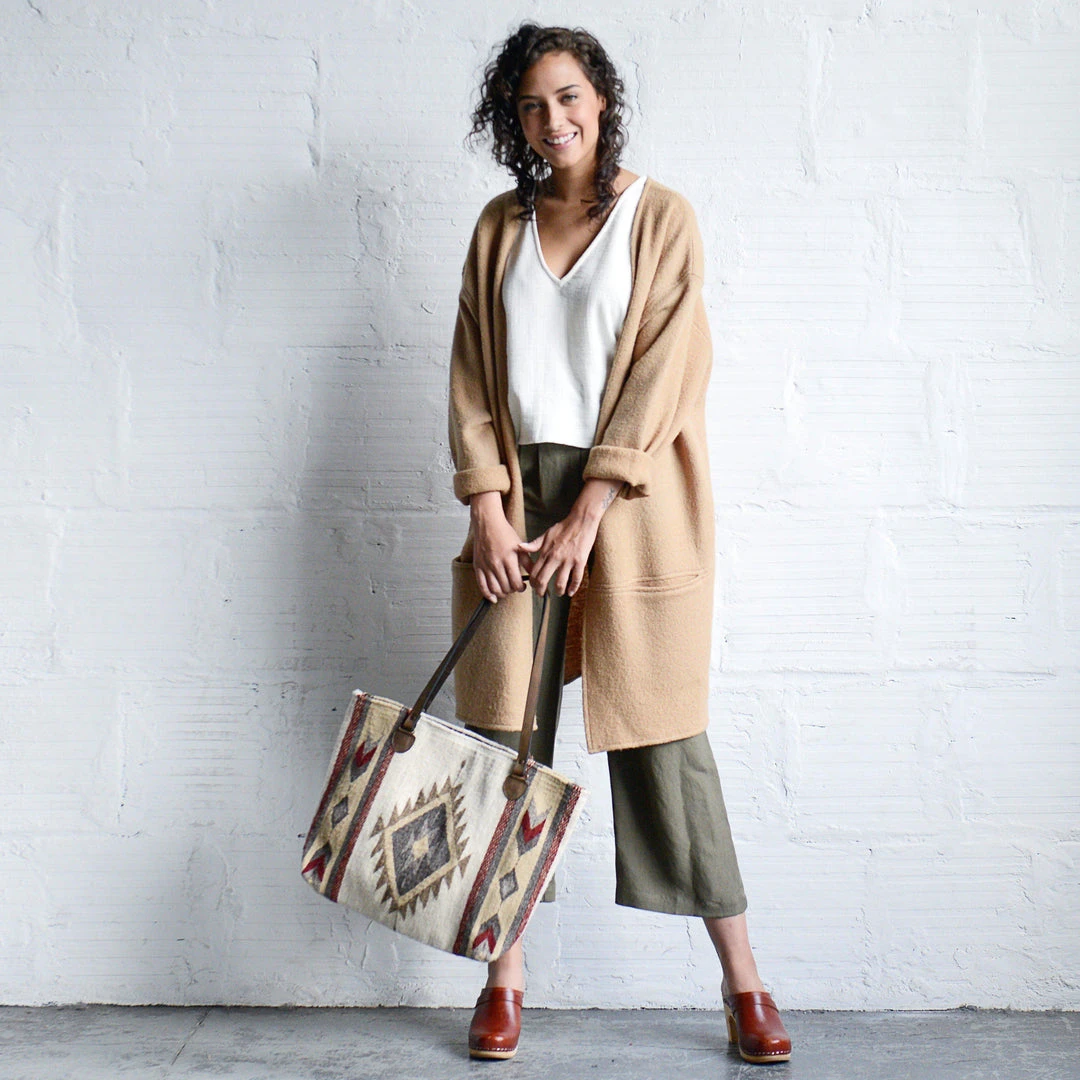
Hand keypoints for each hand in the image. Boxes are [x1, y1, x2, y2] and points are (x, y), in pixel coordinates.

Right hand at [469, 491, 529, 602]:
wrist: (488, 524)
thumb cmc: (505, 534)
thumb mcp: (519, 547)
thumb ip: (527, 562)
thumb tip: (535, 574)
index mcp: (509, 559)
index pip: (516, 582)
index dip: (521, 588)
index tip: (522, 586)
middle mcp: (496, 564)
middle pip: (506, 588)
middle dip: (512, 590)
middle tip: (514, 587)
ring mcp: (486, 566)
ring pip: (494, 589)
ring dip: (502, 593)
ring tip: (506, 590)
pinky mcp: (478, 567)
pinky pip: (482, 585)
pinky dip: (487, 595)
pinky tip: (493, 597)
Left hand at [516, 478, 620, 597]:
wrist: (581, 521)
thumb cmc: (563, 527)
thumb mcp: (546, 534)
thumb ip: (534, 544)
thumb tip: (520, 547)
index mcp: (546, 552)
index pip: (534, 572)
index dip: (532, 582)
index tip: (534, 586)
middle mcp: (555, 558)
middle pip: (543, 580)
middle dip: (541, 590)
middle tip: (542, 594)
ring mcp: (568, 561)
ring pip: (560, 583)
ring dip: (558, 591)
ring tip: (559, 593)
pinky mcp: (580, 561)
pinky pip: (576, 579)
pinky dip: (573, 588)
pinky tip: (571, 591)